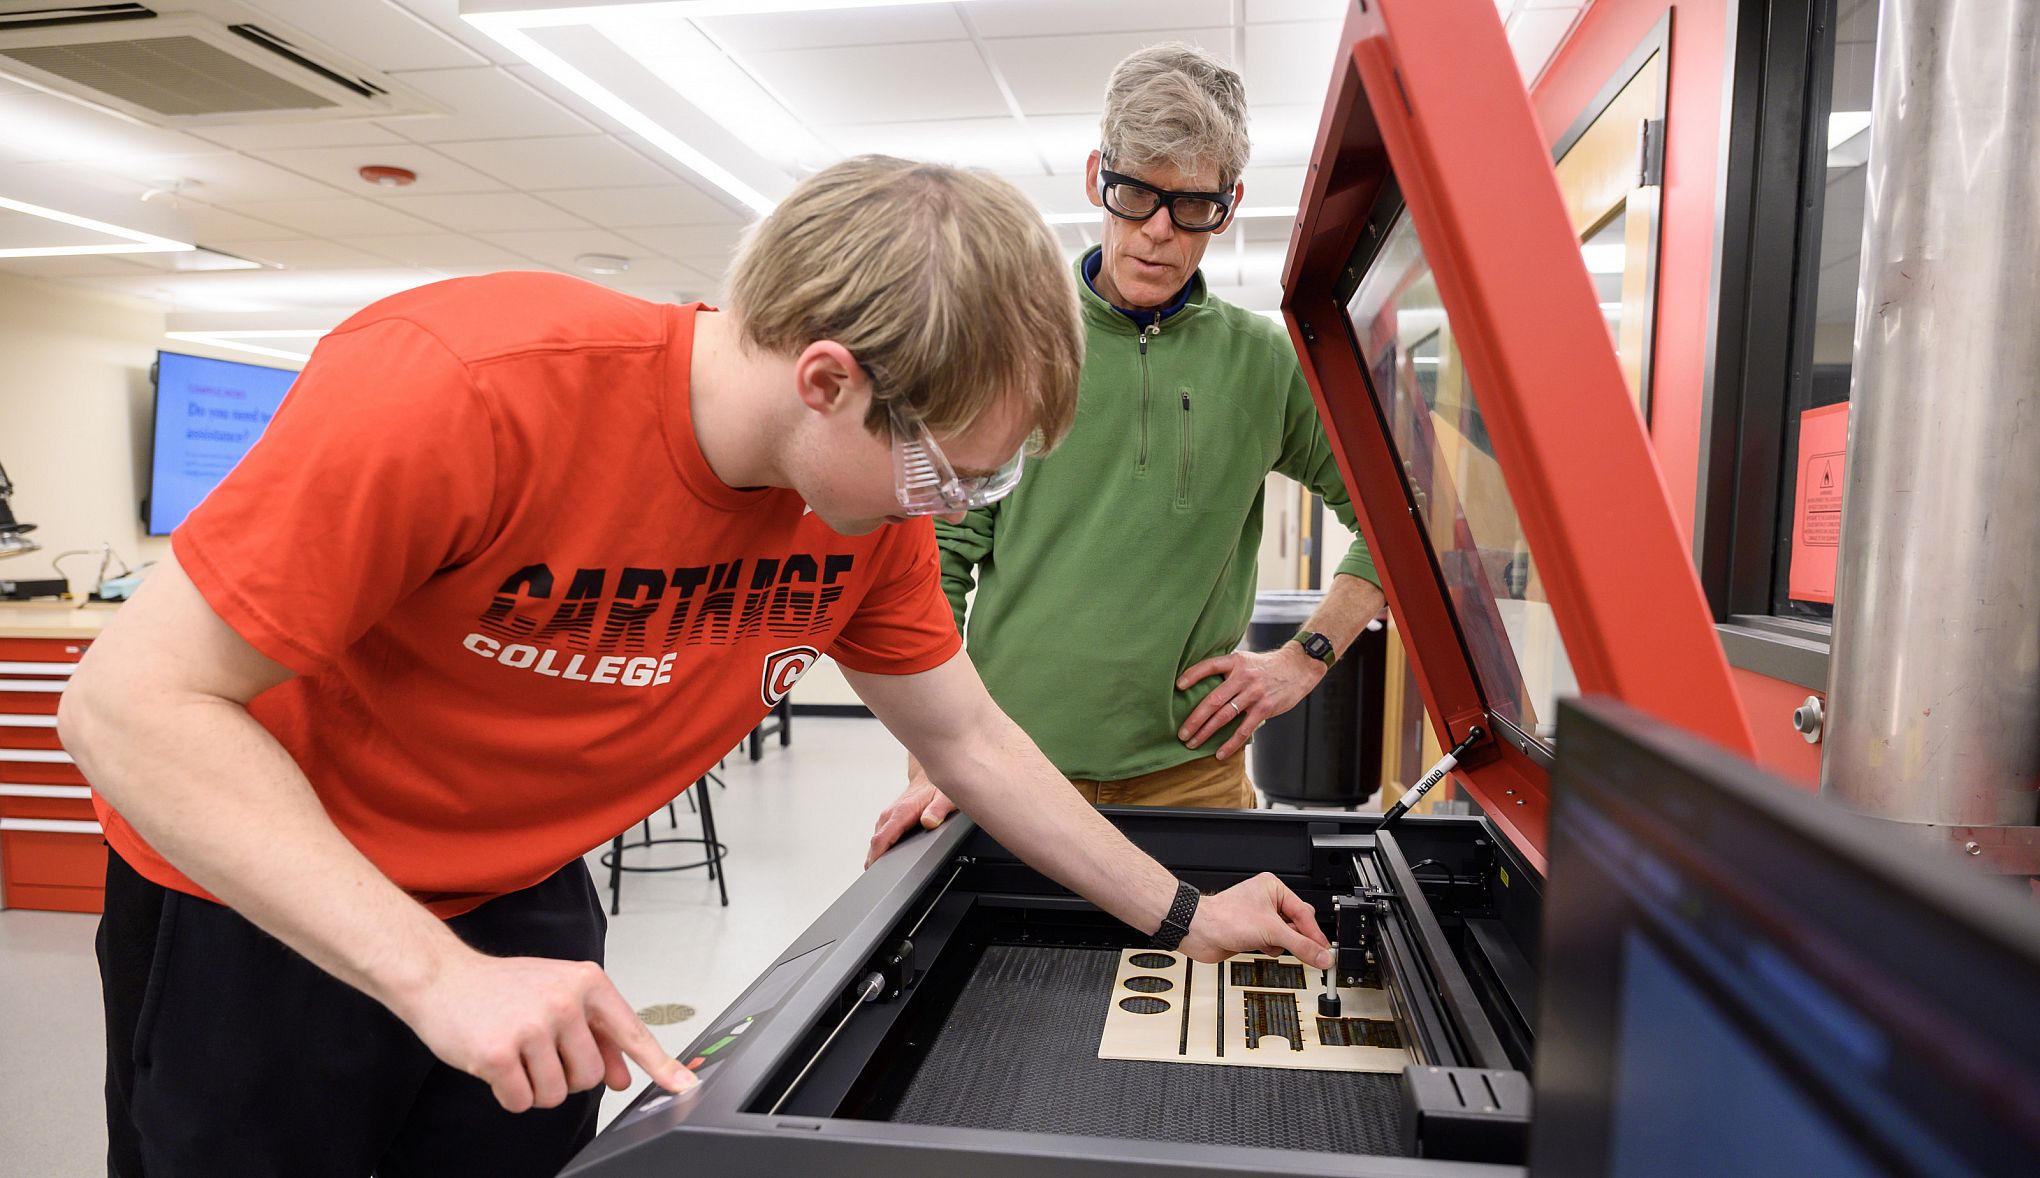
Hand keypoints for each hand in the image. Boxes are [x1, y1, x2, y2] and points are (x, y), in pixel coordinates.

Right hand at [392, 950, 694, 1112]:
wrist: (442, 977)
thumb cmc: (502, 987)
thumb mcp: (558, 996)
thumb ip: (595, 1033)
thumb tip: (622, 1075)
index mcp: (587, 982)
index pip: (631, 1032)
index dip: (660, 1065)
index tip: (683, 1085)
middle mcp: (564, 1001)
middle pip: (589, 1077)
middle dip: (566, 1077)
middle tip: (539, 1053)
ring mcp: (532, 1026)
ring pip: (556, 1094)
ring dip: (535, 1087)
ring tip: (517, 1055)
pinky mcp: (499, 1052)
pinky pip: (522, 1100)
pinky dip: (510, 1094)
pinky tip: (497, 1066)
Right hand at [864, 768, 958, 867]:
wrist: (928, 777)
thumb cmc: (937, 788)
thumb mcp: (945, 799)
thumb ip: (938, 811)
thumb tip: (929, 822)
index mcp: (901, 812)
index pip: (881, 838)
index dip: (876, 857)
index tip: (874, 871)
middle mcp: (890, 815)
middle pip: (875, 843)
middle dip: (874, 861)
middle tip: (877, 880)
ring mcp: (887, 817)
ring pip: (876, 840)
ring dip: (875, 856)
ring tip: (879, 873)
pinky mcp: (888, 820)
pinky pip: (880, 837)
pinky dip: (879, 849)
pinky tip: (884, 859)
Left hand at [1176, 644, 1327, 760]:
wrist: (1298, 667)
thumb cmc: (1266, 667)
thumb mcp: (1245, 660)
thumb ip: (1227, 671)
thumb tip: (1201, 685)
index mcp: (1235, 662)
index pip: (1209, 666)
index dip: (1192, 675)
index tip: (1177, 686)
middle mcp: (1243, 677)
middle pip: (1212, 699)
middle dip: (1194, 719)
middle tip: (1181, 733)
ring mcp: (1254, 693)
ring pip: (1224, 716)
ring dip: (1206, 732)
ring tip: (1192, 744)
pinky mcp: (1264, 708)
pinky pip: (1243, 729)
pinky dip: (1230, 743)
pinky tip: (1219, 753)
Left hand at [1178, 872, 1331, 968]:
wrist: (1199, 932)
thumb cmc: (1225, 918)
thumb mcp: (1271, 932)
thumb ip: (1301, 945)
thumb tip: (1323, 956)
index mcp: (1273, 888)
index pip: (1304, 913)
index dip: (1315, 934)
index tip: (1326, 952)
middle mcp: (1267, 901)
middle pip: (1298, 924)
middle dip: (1298, 938)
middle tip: (1310, 953)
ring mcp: (1260, 918)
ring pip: (1286, 936)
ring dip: (1281, 945)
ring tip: (1272, 944)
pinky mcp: (1253, 934)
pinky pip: (1273, 944)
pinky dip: (1270, 949)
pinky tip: (1260, 948)